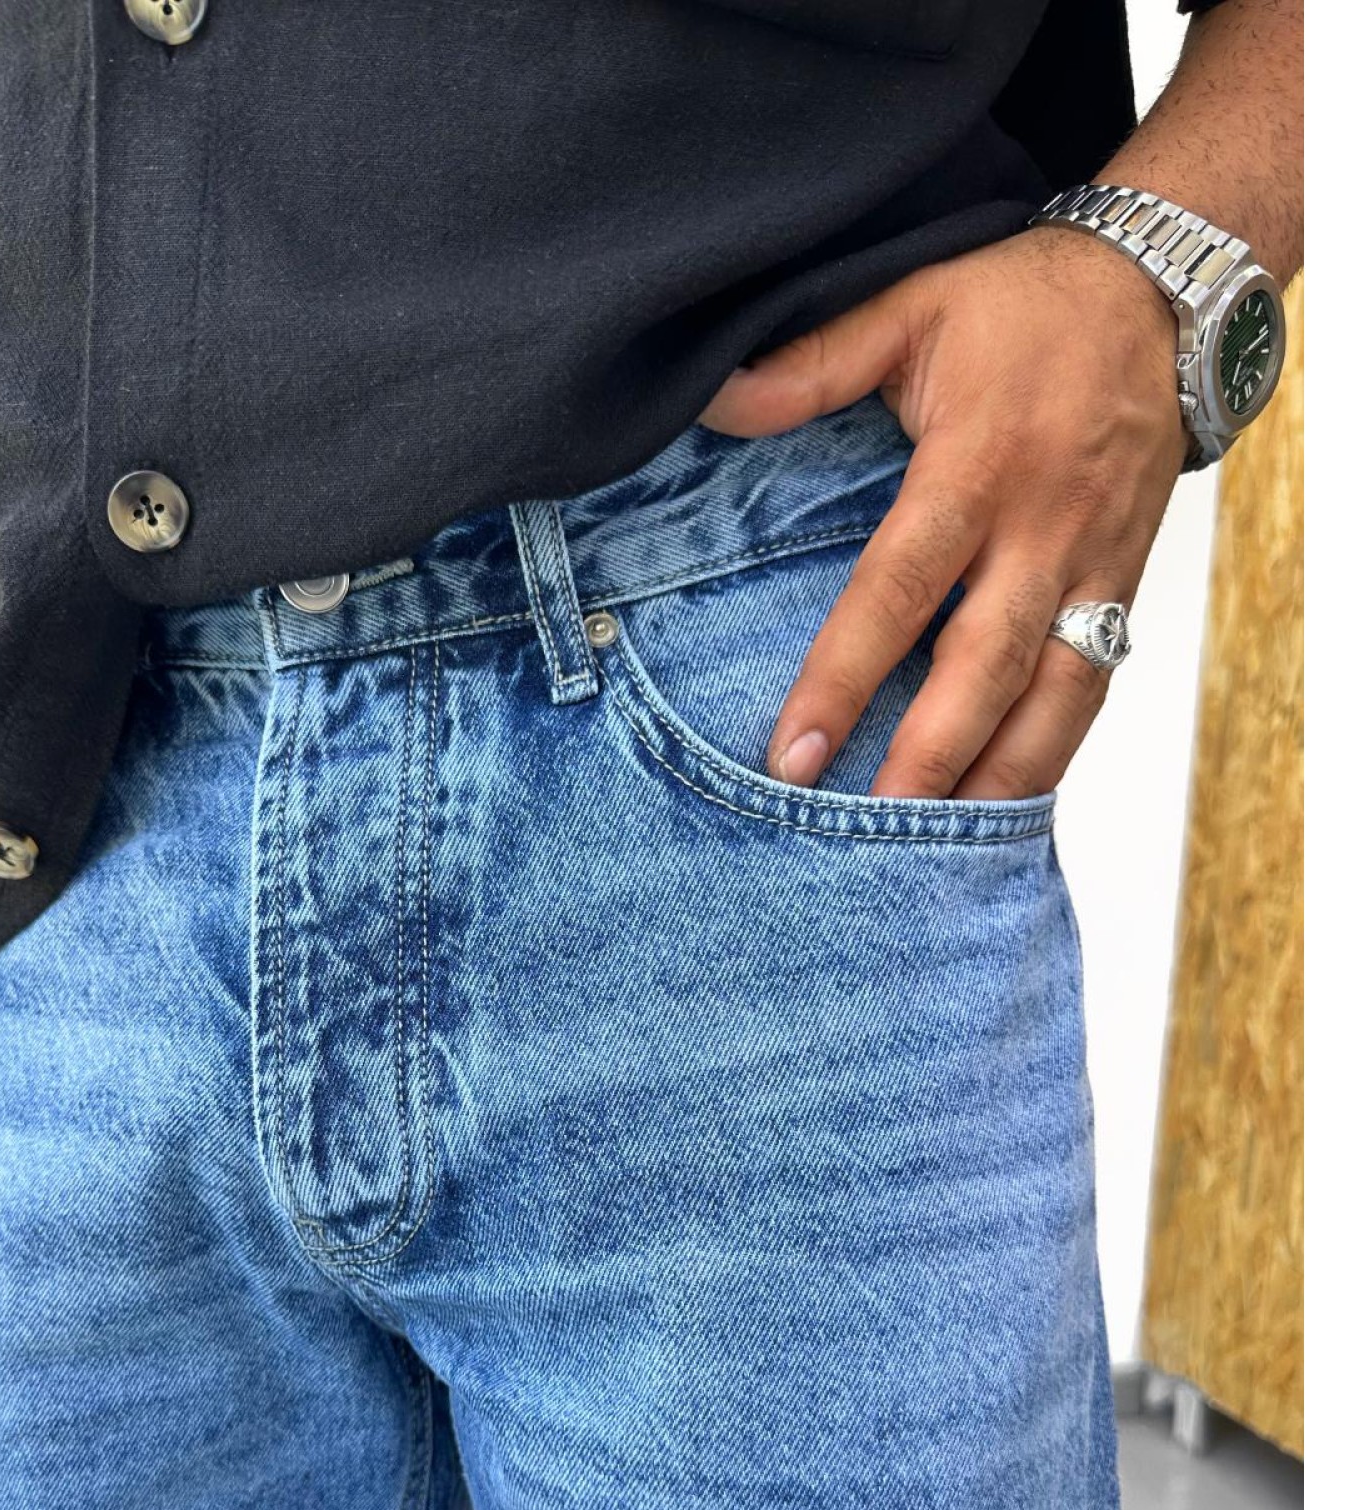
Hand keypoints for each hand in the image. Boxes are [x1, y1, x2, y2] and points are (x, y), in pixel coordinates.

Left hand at [699, 227, 1189, 798]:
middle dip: (928, 759)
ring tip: (942, 848)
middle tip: (871, 831)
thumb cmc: (1025, 304)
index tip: (793, 752)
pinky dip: (1052, 750)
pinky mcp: (1124, 583)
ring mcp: (1093, 564)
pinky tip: (1006, 800)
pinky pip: (1092, 683)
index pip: (900, 590)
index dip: (845, 677)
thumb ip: (813, 362)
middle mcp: (1042, 530)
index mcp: (977, 468)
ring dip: (1000, 777)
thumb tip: (714, 399)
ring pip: (1054, 695)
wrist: (1164, 292)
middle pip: (984, 668)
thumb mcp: (912, 304)